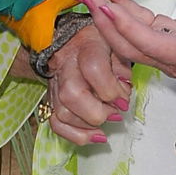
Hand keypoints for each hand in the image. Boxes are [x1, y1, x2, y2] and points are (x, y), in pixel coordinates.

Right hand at [42, 24, 132, 146]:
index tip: (124, 101)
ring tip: (106, 121)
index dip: (111, 90)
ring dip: (88, 125)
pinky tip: (94, 135)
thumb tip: (123, 93)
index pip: (93, 69)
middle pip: (72, 95)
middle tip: (115, 113)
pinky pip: (56, 123)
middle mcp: (66, 65)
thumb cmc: (99, 43)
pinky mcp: (51, 99)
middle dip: (98, 112)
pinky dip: (75, 135)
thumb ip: (122, 68)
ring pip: (63, 113)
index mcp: (86, 47)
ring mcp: (55, 84)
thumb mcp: (117, 44)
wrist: (70, 39)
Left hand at [76, 0, 175, 107]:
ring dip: (108, 17)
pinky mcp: (167, 44)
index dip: (125, 25)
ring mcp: (166, 54)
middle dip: (104, 21)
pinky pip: (140, 32)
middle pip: (128, 44)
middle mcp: (170, 60)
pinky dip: (124, 16)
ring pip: (129, 39)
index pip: (148, 42)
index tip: (104, 5)